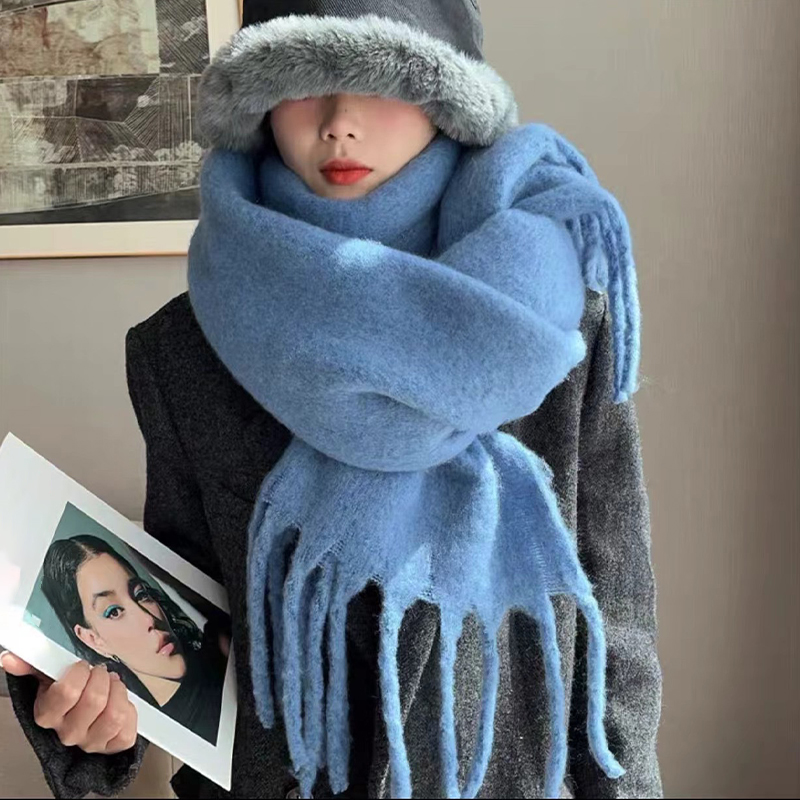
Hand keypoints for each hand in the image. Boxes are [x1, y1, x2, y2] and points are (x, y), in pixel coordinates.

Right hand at [1, 651, 137, 753]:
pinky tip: (122, 704)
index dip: (80, 672)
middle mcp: (67, 733)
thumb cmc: (70, 691)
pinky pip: (127, 733)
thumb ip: (32, 664)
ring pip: (114, 716)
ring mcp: (90, 743)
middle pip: (94, 700)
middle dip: (103, 678)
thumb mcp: (51, 675)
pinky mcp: (112, 746)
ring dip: (119, 693)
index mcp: (47, 714)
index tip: (83, 666)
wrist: (86, 712)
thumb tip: (9, 659)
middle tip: (101, 673)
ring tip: (114, 686)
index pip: (67, 691)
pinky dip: (131, 712)